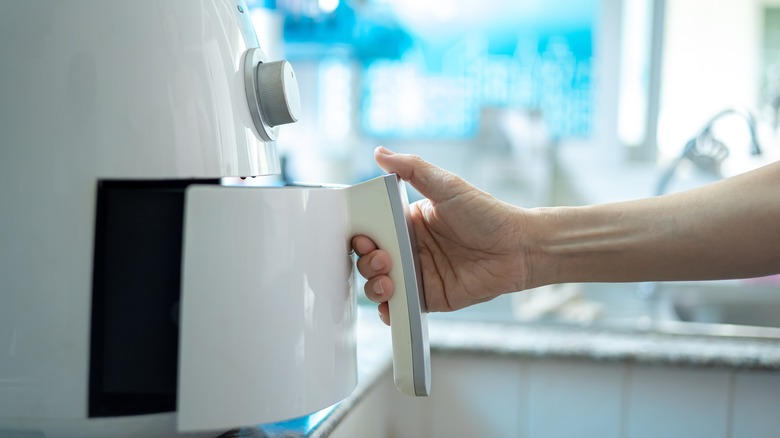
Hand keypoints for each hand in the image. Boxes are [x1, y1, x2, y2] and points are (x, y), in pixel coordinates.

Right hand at [352, 146, 531, 324]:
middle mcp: (409, 249)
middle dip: (366, 262)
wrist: (519, 248)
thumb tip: (380, 153)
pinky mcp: (429, 297)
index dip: (362, 236)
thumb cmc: (488, 214)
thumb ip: (412, 168)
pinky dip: (389, 311)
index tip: (363, 238)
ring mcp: (417, 275)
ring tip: (389, 280)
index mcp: (409, 222)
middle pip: (370, 260)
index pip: (373, 230)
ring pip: (379, 285)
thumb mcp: (447, 185)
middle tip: (381, 258)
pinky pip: (401, 308)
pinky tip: (391, 306)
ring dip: (374, 285)